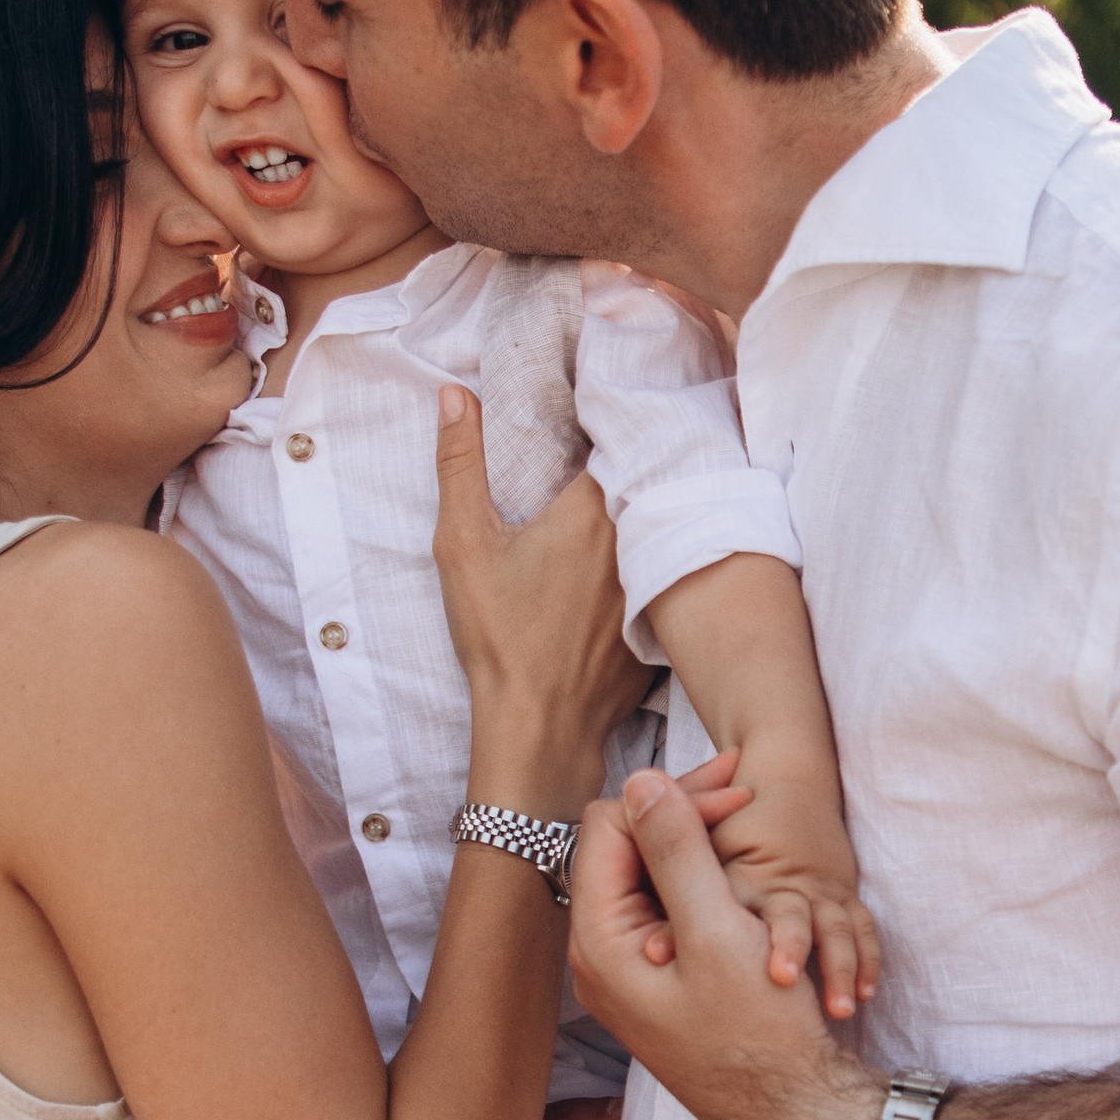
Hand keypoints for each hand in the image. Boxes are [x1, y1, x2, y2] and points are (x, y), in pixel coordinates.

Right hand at [432, 389, 647, 806]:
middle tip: (591, 466)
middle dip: (623, 467)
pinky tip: (619, 580)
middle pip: (641, 482)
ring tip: (607, 520)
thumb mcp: (463, 544)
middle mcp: (636, 539)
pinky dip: (651, 570)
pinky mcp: (661, 621)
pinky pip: (665, 579)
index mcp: (592, 509)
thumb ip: (459, 463)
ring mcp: (656, 583)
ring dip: (640, 517)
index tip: (585, 417)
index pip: (614, 440)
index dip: (602, 425)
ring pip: (656, 529)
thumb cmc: (499, 636)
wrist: (539, 724)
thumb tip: (454, 395)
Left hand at [571, 770, 883, 1119]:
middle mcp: (602, 953)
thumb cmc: (758, 1034)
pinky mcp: (663, 978)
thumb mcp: (718, 931)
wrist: (794, 1112)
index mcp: (599, 940)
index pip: (608, 828)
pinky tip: (750, 873)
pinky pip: (673, 910)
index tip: (735, 797)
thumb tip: (641, 780)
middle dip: (682, 815)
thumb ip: (675, 852)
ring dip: (700, 845)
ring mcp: (631, 969)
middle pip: (625, 850)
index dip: (668, 800)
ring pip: (652, 877)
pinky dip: (708, 882)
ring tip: (750, 820)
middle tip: (746, 791)